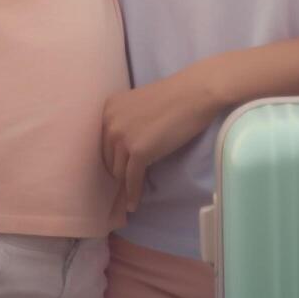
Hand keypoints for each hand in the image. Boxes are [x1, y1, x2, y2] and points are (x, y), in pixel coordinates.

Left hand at [102, 63, 224, 211]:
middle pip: (108, 159)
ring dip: (125, 184)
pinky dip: (132, 194)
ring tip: (128, 197)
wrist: (195, 93)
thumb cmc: (175, 96)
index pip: (103, 143)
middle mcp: (109, 122)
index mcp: (108, 109)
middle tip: (124, 187)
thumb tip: (123, 151)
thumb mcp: (140, 105)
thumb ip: (127, 122)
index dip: (111, 160)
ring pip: (119, 172)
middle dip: (118, 172)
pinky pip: (131, 179)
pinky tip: (133, 205)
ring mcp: (122, 137)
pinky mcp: (138, 151)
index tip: (114, 174)